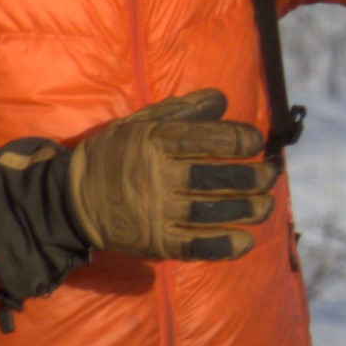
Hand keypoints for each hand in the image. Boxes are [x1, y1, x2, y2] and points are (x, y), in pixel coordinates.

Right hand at [67, 89, 271, 260]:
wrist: (74, 199)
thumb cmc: (115, 154)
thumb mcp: (141, 122)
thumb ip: (183, 110)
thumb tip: (223, 99)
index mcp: (154, 142)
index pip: (207, 140)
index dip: (240, 141)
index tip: (255, 143)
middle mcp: (156, 177)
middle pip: (214, 179)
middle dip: (250, 178)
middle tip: (271, 175)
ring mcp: (156, 213)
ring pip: (210, 213)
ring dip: (245, 210)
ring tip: (266, 206)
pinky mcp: (156, 243)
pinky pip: (195, 246)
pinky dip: (223, 245)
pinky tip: (246, 241)